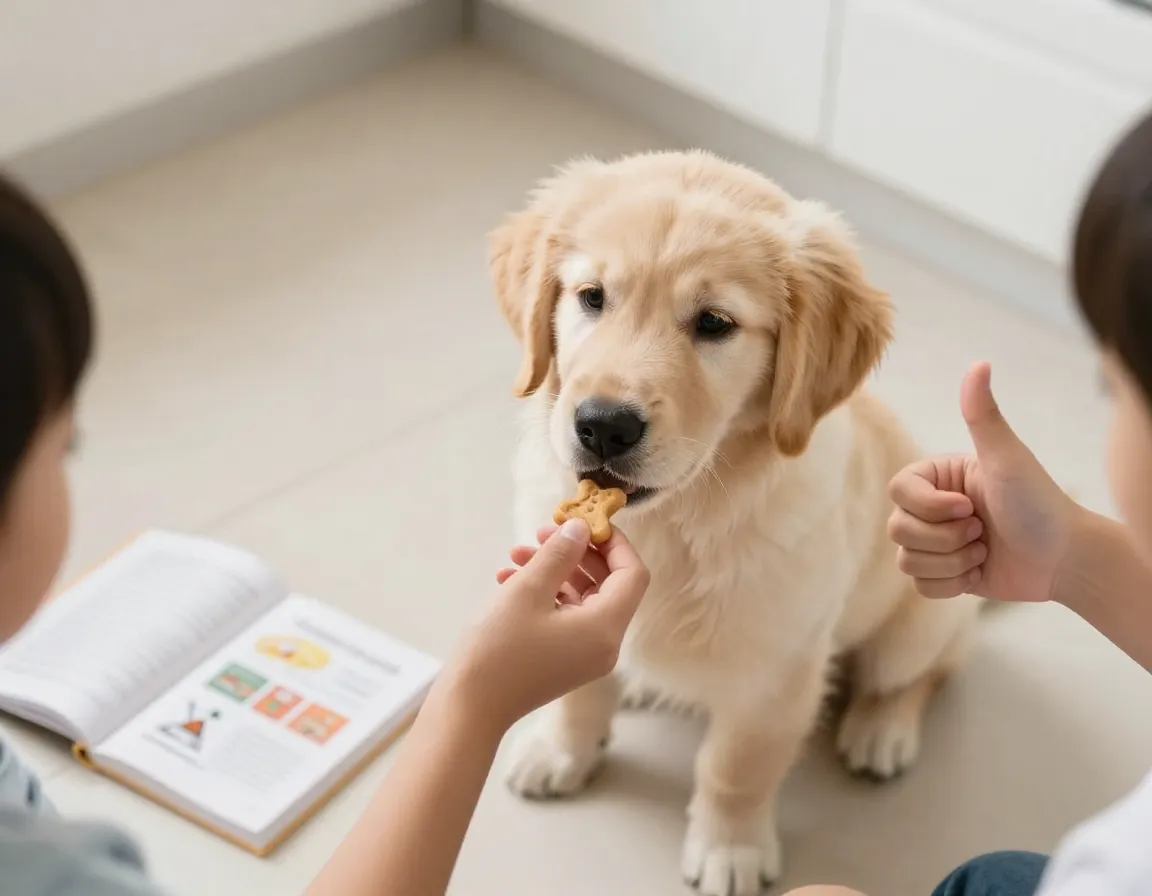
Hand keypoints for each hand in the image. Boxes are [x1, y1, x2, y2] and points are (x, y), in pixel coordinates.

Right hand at [443, 519, 649, 732]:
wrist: (468, 708)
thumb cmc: (498, 649)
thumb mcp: (528, 590)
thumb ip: (560, 554)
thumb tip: (582, 528)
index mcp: (606, 628)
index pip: (633, 574)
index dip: (614, 543)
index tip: (584, 521)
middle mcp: (603, 644)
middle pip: (609, 584)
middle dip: (577, 553)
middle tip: (544, 532)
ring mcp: (583, 655)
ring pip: (582, 598)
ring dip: (554, 570)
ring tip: (517, 553)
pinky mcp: (563, 660)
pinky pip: (565, 616)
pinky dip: (544, 594)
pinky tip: (508, 578)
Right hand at [887, 361, 1079, 601]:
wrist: (1065, 557)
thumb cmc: (1039, 503)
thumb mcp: (1007, 457)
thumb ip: (983, 414)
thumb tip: (979, 363)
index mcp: (937, 476)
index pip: (899, 492)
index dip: (931, 507)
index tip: (970, 507)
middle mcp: (931, 507)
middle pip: (897, 528)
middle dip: (945, 538)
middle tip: (982, 529)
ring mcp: (935, 542)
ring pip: (907, 560)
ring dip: (952, 562)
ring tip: (984, 549)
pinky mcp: (943, 573)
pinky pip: (919, 586)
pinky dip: (952, 584)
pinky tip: (979, 570)